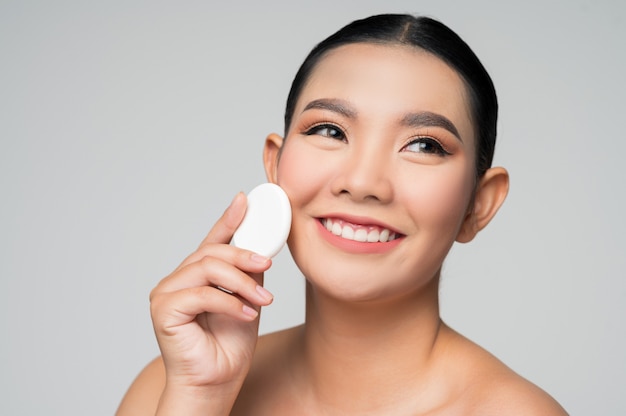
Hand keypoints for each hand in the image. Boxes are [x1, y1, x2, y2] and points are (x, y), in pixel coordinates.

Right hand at [149, 192, 273, 393]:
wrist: (216, 382)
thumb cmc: (228, 345)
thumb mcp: (247, 299)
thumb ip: (247, 273)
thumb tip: (260, 248)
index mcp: (196, 275)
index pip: (213, 241)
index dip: (228, 219)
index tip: (245, 200)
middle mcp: (178, 279)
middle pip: (212, 252)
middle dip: (244, 256)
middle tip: (267, 264)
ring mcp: (166, 293)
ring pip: (207, 268)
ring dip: (241, 283)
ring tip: (262, 301)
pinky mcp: (163, 309)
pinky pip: (202, 294)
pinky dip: (229, 303)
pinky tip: (246, 314)